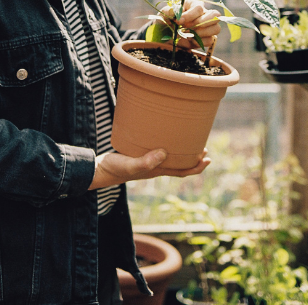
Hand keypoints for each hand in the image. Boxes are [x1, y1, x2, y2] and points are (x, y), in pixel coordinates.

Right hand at [88, 148, 209, 189]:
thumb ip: (145, 162)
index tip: (208, 159)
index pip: (182, 171)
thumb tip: (164, 154)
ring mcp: (148, 162)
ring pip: (171, 159)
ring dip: (182, 153)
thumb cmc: (114, 169)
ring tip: (190, 141)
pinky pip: (158, 152)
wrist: (98, 170)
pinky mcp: (140, 155)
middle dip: (194, 159)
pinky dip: (167, 146)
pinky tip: (164, 136)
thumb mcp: (130, 165)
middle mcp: (156, 167)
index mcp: (157, 171)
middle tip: (205, 148)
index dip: (197, 167)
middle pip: (180, 165)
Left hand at [161, 0, 220, 48]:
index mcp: (194, 5)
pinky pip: (210, 41)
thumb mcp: (164, 14)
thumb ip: (169, 12)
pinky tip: (190, 40)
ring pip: (216, 28)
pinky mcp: (205, 39)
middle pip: (215, 15)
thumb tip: (176, 14)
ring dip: (202, 33)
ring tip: (188, 34)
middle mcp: (204, 14)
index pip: (199, 8)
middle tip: (188, 28)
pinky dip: (200, 42)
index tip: (178, 21)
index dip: (190, 15)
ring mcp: (207, 27)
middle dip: (202, 23)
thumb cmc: (165, 21)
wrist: (164, 36)